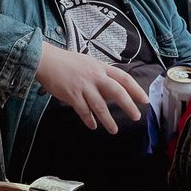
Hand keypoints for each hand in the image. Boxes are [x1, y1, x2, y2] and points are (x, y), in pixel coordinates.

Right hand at [34, 42, 148, 132]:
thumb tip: (112, 92)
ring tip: (114, 130)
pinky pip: (83, 111)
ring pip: (100, 106)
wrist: (46, 60)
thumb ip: (101, 76)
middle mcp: (95, 76)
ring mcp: (83, 86)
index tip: (144, 100)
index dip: (135, 89)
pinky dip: (89, 119)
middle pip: (117, 92)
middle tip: (136, 116)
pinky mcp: (72, 94)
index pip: (123, 78)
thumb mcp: (89, 63)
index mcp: (101, 68)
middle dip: (128, 105)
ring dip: (108, 120)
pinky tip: (93, 125)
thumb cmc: (67, 62)